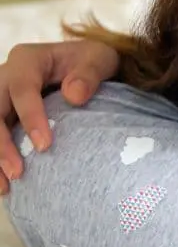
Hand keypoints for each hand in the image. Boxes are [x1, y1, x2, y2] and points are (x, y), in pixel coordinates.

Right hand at [0, 40, 118, 192]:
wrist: (86, 67)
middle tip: (17, 172)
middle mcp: (6, 77)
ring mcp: (0, 98)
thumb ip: (89, 74)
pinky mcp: (2, 115)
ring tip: (4, 187)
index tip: (45, 145)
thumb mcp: (99, 59)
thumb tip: (74, 96)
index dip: (31, 117)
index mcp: (27, 60)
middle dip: (1, 144)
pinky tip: (2, 184)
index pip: (22, 89)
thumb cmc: (92, 62)